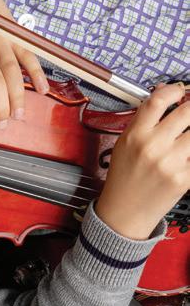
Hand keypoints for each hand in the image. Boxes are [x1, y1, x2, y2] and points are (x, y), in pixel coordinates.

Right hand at [94, 83, 189, 239]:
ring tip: (186, 139)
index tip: (180, 93)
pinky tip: (186, 156)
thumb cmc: (124, 180)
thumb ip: (145, 121)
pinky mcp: (184, 178)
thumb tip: (168, 95)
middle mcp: (152, 148)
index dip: (175, 90)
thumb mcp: (123, 146)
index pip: (159, 99)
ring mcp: (170, 163)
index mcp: (134, 137)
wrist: (123, 215)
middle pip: (189, 111)